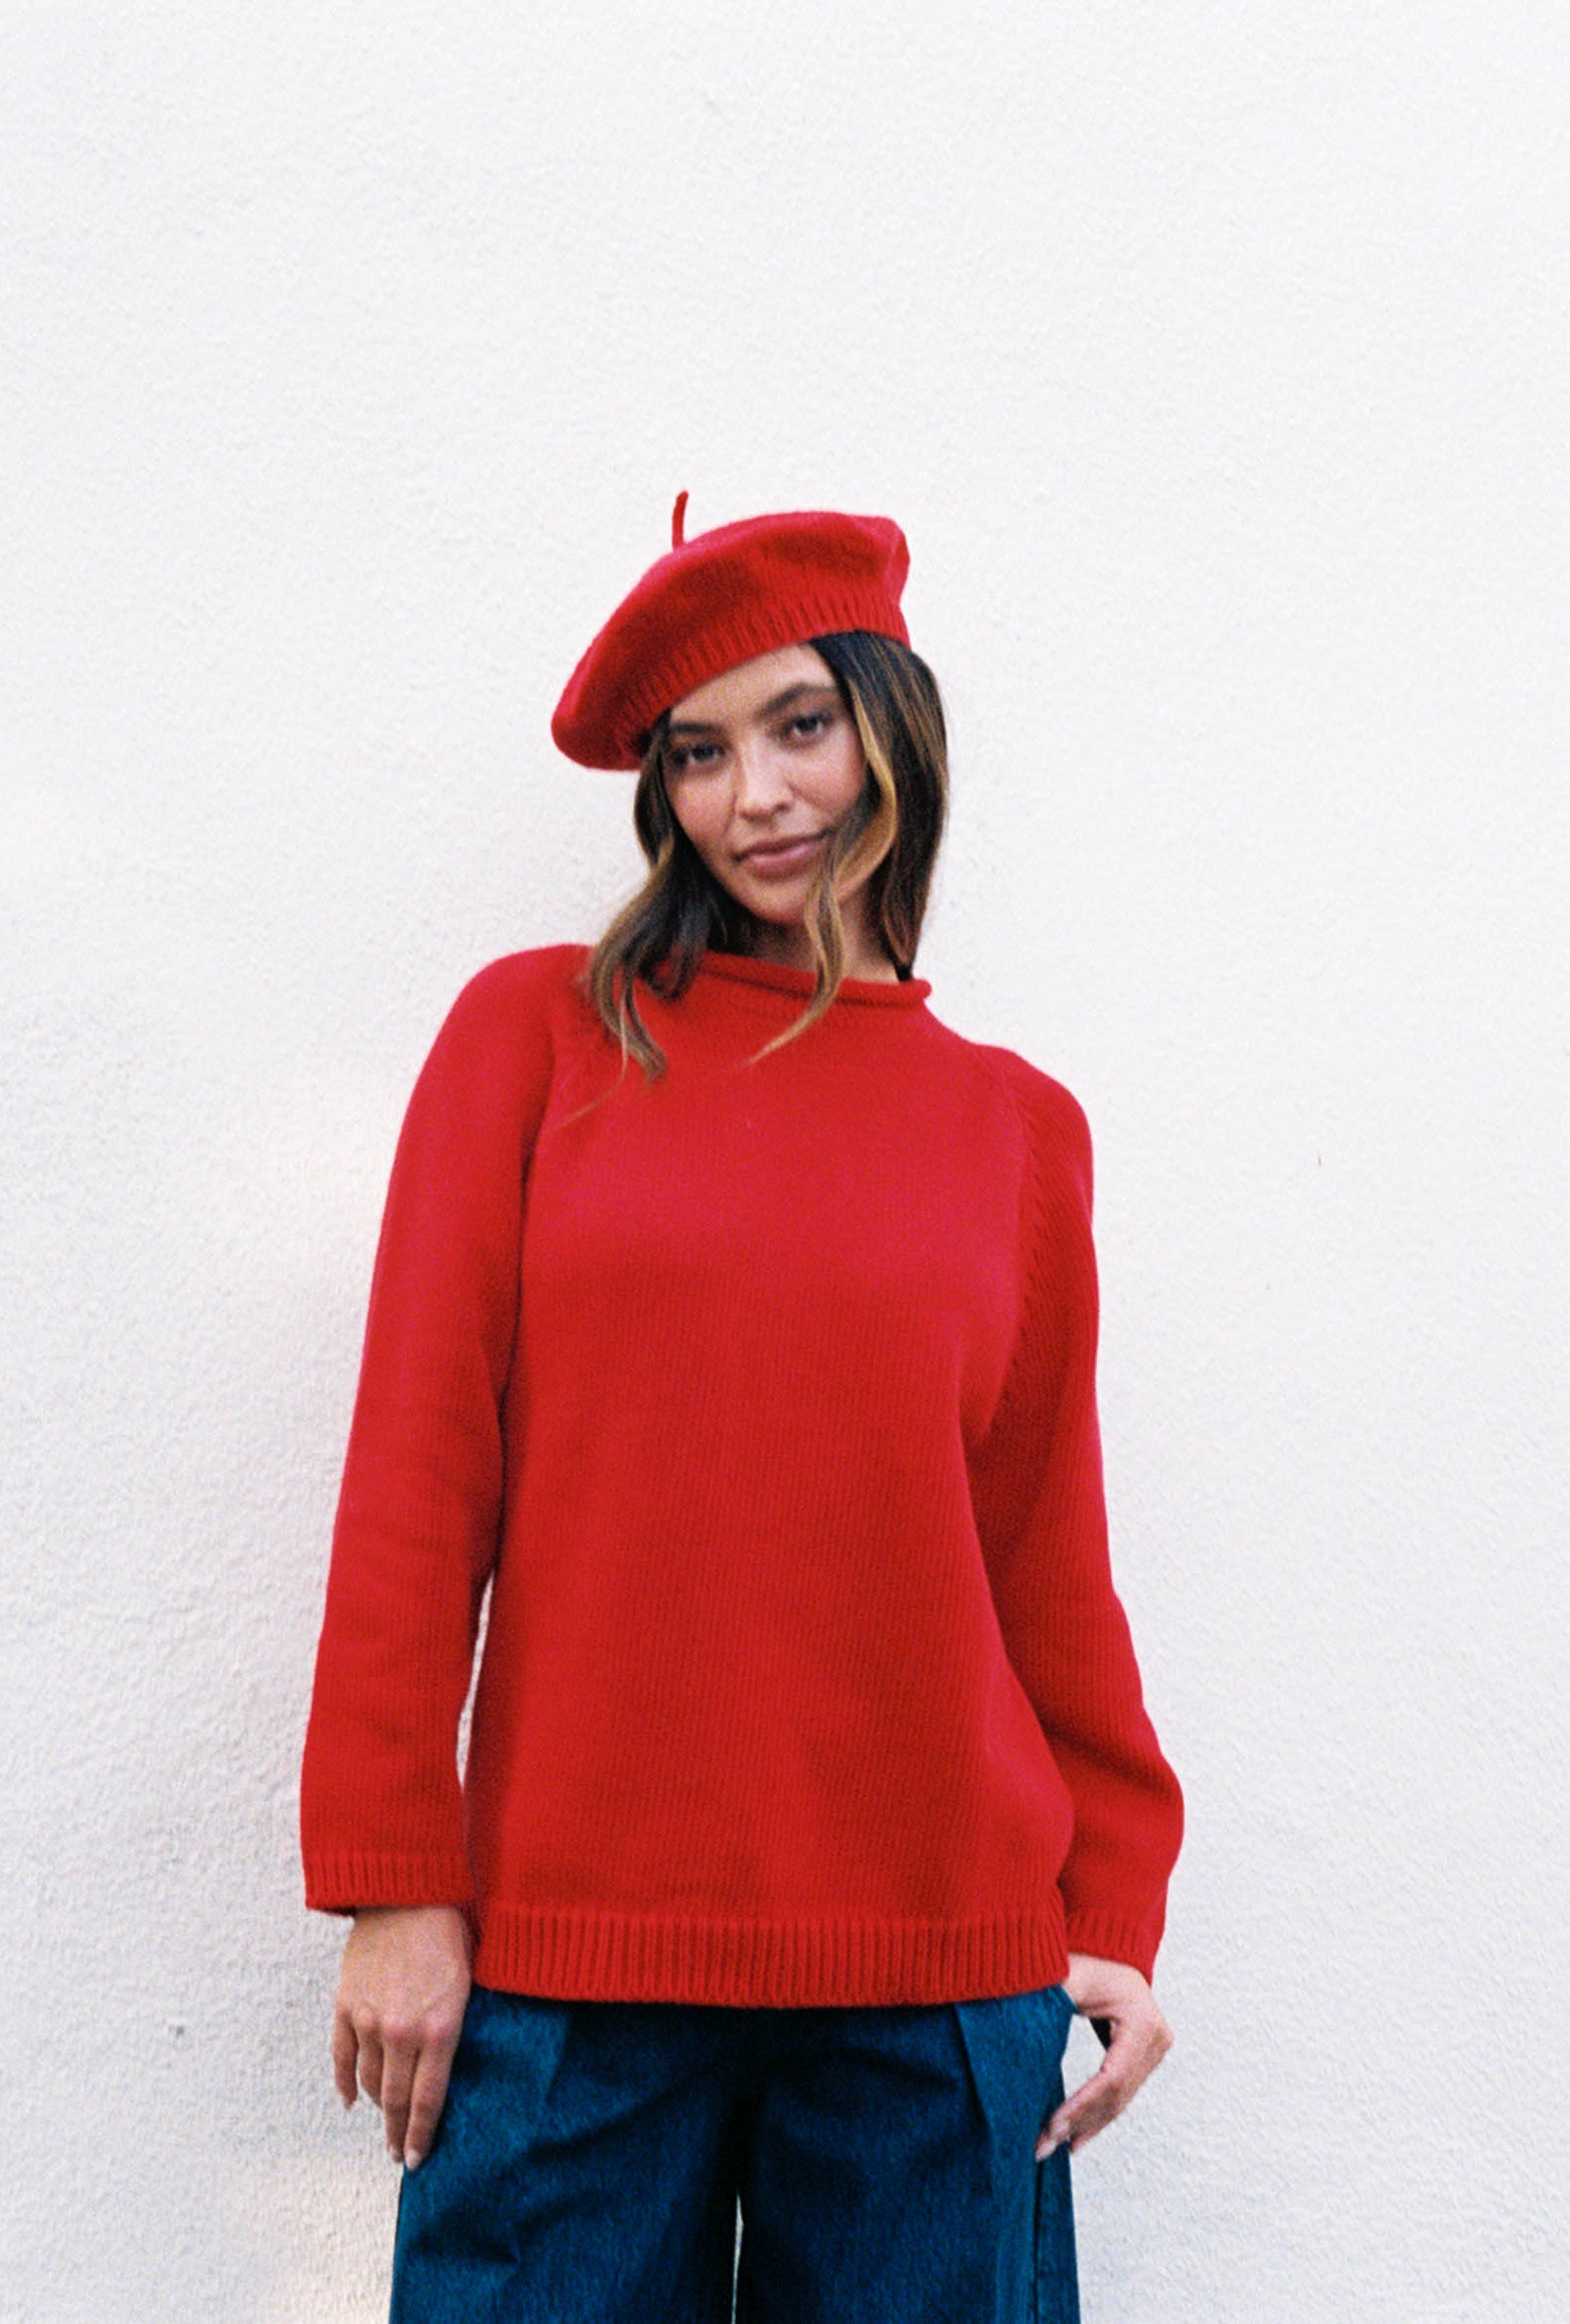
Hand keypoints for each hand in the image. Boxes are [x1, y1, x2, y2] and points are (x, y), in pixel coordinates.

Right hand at [331, 1904, 472, 2170]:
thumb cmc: (451, 1929)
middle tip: (398, 2154)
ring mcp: (369, 2020)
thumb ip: (459, 2026)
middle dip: (397, 2132)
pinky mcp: (346, 2004)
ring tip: (384, 2122)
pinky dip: (346, 2082)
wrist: (407, 1890)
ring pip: (369, 2081)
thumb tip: (457, 2063)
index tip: (417, 2160)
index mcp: (440, 2029)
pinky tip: (351, 2100)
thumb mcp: (471, 1981)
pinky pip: (341, 2056)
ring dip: (376, 2106)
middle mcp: (402, 2032)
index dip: (420, 2136)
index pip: (427, 2101)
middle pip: (395, 2100)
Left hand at [1035, 1952, 1172, 2158]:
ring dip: (1088, 2126)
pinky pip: (1122, 2094)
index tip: (1052, 2127)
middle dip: (1080, 2122)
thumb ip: (1051, 2000)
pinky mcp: (1146, 2057)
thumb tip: (1017, 2029)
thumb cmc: (1087, 1960)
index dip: (1082, 2106)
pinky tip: (1076, 2137)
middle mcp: (1156, 2039)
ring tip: (1055, 2147)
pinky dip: (1098, 2115)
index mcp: (1141, 2022)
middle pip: (1117, 2095)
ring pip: (1121, 2101)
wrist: (1110, 1950)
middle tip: (1045, 2145)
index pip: (1111, 2078)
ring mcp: (1155, 2050)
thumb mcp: (1068, 1977)